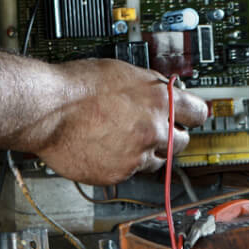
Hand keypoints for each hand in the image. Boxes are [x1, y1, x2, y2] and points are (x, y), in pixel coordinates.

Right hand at [28, 61, 208, 185]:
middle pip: (182, 142)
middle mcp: (154, 131)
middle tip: (154, 128)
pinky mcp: (118, 175)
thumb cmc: (78, 86)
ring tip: (123, 137)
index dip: (192, 114)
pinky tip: (107, 148)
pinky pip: (130, 173)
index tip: (191, 117)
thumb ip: (151, 88)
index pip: (199, 113)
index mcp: (161, 101)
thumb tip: (163, 93)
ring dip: (147, 151)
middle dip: (171, 135)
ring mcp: (137, 157)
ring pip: (157, 161)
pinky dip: (122, 163)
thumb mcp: (125, 72)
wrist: (49, 109)